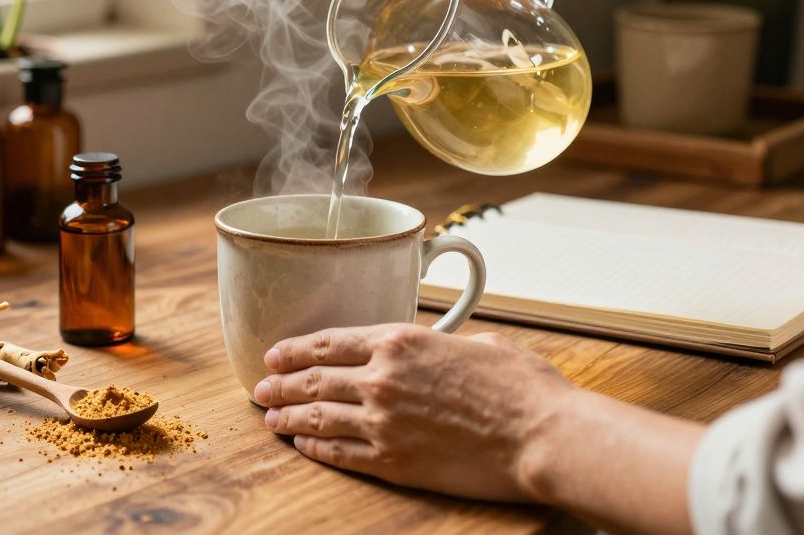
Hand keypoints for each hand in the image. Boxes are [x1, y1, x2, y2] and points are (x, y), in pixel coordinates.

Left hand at [254, 323, 574, 499]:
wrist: (542, 436)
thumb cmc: (521, 387)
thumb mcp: (476, 344)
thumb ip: (438, 346)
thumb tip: (434, 351)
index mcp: (399, 341)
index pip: (327, 342)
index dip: (293, 349)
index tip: (274, 353)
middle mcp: (381, 379)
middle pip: (312, 380)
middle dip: (280, 383)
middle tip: (261, 387)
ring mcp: (382, 423)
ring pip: (316, 417)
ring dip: (286, 417)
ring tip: (269, 418)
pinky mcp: (393, 462)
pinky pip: (339, 453)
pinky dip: (314, 447)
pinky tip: (301, 444)